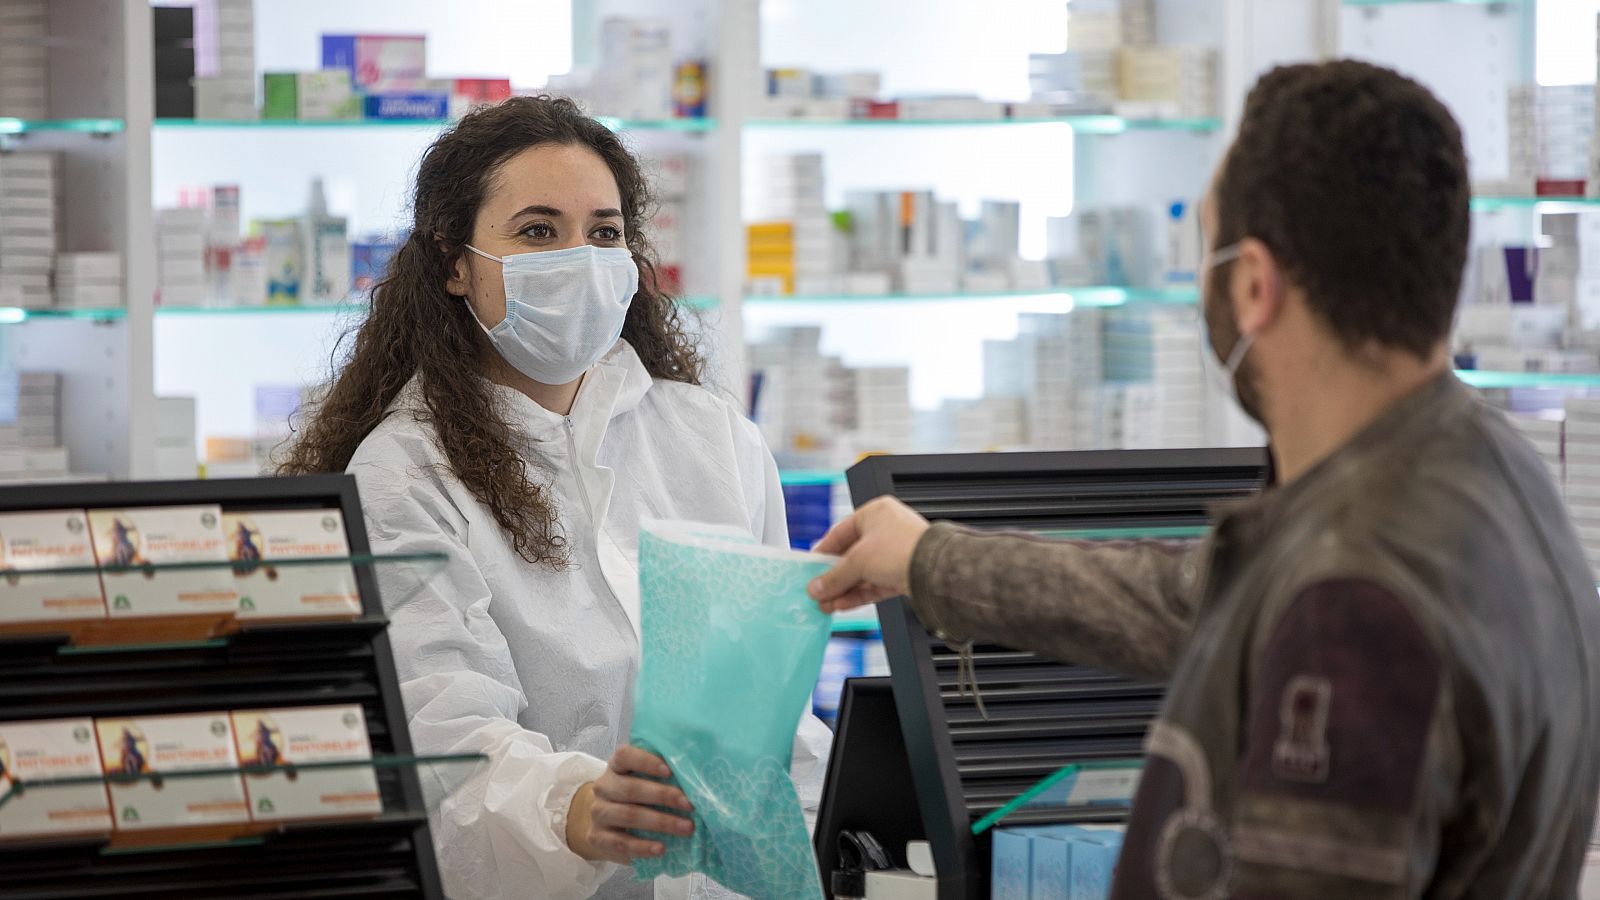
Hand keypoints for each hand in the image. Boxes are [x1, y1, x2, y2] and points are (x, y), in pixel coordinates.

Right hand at [568, 746, 694, 864]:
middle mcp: (604, 787)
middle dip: (663, 796)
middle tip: (690, 804)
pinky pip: (620, 842)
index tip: (669, 771)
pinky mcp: (597, 837)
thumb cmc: (636, 798)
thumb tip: (696, 777)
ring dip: (660, 822)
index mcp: (616, 766)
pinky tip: (661, 848)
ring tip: (686, 828)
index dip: (646, 761)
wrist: (606, 825)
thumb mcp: (645, 781)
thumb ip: (663, 776)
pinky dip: (642, 847)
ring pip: (628, 815)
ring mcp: (599, 813)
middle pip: (630, 788)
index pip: (625, 755)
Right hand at [807, 497, 930, 613]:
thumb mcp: (858, 561)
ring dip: (843, 589)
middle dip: (833, 577)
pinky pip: (874, 584)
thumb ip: (834, 576)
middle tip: (817, 590)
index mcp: (876, 513)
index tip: (811, 567)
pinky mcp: (903, 574)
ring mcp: (896, 553)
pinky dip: (858, 594)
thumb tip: (816, 587)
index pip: (841, 532)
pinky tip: (841, 604)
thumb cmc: (903, 549)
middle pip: (851, 556)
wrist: (935, 571)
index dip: (823, 552)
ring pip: (863, 573)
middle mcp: (887, 531)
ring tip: (826, 603)